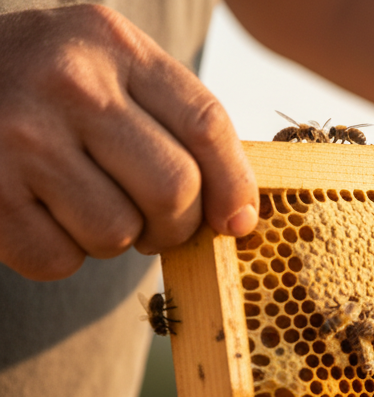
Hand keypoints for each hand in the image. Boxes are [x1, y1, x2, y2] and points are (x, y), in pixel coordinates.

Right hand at [0, 5, 257, 280]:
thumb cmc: (39, 88)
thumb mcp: (104, 69)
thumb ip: (170, 120)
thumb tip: (239, 215)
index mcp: (112, 45)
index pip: (206, 125)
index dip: (235, 186)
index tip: (236, 221)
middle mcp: (67, 82)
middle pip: (174, 189)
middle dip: (176, 225)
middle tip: (156, 224)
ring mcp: (21, 136)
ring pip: (119, 233)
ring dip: (113, 239)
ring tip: (82, 205)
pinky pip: (58, 260)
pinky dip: (59, 256)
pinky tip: (40, 216)